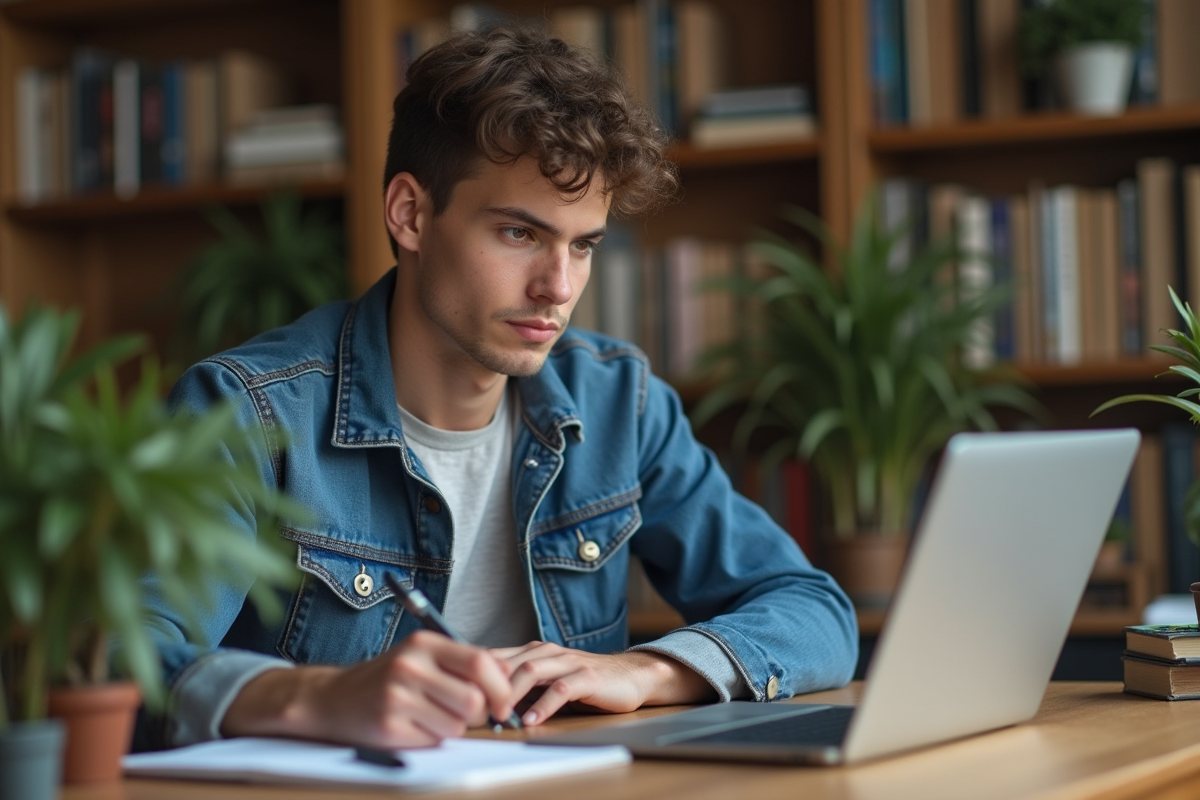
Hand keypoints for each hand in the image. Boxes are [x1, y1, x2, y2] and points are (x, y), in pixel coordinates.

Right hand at [221, 630, 514, 746]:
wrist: (333, 697)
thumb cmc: (388, 678)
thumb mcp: (423, 656)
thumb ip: (463, 661)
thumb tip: (509, 672)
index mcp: (424, 643)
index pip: (480, 663)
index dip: (500, 687)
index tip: (503, 703)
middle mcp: (410, 666)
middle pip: (473, 699)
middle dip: (479, 713)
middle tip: (468, 714)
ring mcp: (397, 697)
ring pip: (456, 724)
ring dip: (452, 726)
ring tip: (430, 715)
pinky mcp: (389, 727)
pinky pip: (433, 741)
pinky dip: (430, 738)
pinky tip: (412, 725)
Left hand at [491, 642, 715, 725]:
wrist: (630, 676)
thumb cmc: (584, 682)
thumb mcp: (546, 681)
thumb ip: (519, 686)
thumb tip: (482, 705)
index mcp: (533, 651)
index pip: (495, 657)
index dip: (475, 675)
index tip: (457, 696)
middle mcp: (547, 651)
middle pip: (508, 662)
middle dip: (487, 686)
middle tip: (471, 710)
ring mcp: (567, 662)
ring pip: (531, 670)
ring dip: (512, 693)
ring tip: (499, 716)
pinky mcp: (587, 677)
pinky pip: (561, 689)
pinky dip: (545, 705)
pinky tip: (534, 720)